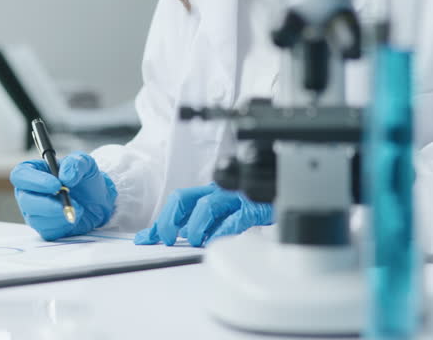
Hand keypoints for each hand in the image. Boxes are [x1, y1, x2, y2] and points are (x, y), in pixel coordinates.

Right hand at [10, 151, 116, 240]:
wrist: (97, 200)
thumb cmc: (84, 178)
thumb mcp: (85, 163)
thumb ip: (75, 164)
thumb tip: (65, 178)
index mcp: (32, 171)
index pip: (21, 175)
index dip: (35, 181)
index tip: (57, 185)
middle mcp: (28, 192)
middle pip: (24, 199)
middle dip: (46, 203)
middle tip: (68, 202)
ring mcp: (33, 212)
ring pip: (36, 218)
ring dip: (60, 214)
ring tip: (78, 206)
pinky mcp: (44, 228)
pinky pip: (48, 231)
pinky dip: (64, 225)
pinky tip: (74, 217)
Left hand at [134, 183, 272, 246]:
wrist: (286, 197)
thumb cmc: (251, 209)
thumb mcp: (219, 216)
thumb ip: (193, 224)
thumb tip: (162, 237)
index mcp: (208, 193)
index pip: (177, 202)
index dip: (160, 221)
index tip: (146, 239)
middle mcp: (220, 192)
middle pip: (185, 198)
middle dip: (171, 219)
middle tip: (168, 239)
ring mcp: (237, 198)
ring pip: (209, 204)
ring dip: (197, 225)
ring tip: (195, 240)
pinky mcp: (257, 207)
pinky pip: (238, 215)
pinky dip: (225, 228)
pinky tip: (218, 239)